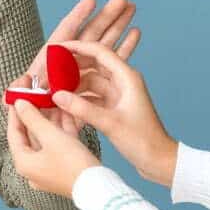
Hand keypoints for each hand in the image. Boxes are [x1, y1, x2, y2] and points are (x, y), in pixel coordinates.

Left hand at [6, 99, 100, 197]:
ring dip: (50, 121)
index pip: (13, 133)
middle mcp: (33, 168)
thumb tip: (18, 104)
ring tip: (53, 101)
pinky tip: (67, 114)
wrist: (100, 188)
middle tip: (36, 97)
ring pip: (46, 140)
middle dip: (36, 115)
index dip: (15, 113)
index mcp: (24, 163)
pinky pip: (58, 146)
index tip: (17, 97)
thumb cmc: (73, 164)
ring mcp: (48, 169)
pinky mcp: (63, 169)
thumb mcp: (51, 136)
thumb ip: (33, 118)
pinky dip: (61, 131)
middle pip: (30, 136)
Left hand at [8, 0, 141, 132]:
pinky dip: (124, 47)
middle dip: (105, 16)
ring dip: (118, 25)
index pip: (66, 34)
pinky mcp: (99, 79)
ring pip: (104, 42)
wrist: (48, 133)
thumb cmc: (36, 115)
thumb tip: (15, 87)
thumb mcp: (29, 104)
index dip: (77, 17)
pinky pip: (113, 60)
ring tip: (131, 6)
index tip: (91, 0)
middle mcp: (72, 60)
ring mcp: (87, 67)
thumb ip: (21, 95)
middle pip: (90, 33)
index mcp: (53, 61)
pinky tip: (136, 32)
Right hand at [52, 40, 177, 186]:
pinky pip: (92, 96)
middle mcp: (123, 81)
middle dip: (71, 68)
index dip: (77, 47)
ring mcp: (118, 94)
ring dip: (73, 85)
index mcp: (127, 77)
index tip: (57, 49)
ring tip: (54, 91)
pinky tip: (66, 106)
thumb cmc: (144, 141)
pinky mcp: (114, 106)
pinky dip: (79, 99)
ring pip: (90, 82)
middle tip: (50, 72)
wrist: (159, 162)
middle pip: (92, 65)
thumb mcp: (110, 123)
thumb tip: (57, 96)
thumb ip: (82, 108)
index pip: (99, 52)